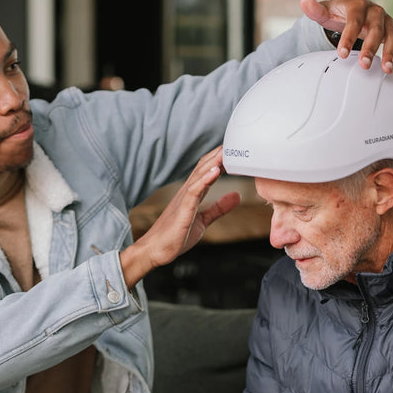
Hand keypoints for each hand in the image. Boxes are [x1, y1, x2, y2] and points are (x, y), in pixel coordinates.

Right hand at [119, 146, 239, 287]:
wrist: (156, 251)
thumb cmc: (175, 236)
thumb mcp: (203, 221)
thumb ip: (219, 208)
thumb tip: (236, 196)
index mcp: (192, 194)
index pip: (207, 170)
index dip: (220, 159)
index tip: (235, 149)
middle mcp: (187, 192)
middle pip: (204, 167)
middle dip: (218, 155)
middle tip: (234, 141)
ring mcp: (184, 200)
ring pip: (199, 175)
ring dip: (213, 162)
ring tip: (226, 151)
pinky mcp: (182, 210)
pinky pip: (194, 192)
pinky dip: (204, 180)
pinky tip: (215, 172)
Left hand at [300, 0, 392, 72]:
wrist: (356, 10)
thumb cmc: (340, 13)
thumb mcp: (326, 11)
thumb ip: (316, 10)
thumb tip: (304, 2)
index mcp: (358, 6)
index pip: (353, 22)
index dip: (348, 37)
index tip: (341, 53)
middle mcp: (376, 11)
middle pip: (375, 30)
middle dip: (370, 48)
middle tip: (364, 64)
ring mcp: (388, 20)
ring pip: (392, 36)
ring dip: (390, 53)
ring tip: (386, 69)